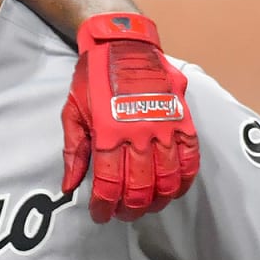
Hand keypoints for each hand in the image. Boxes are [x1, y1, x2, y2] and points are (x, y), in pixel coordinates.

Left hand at [61, 13, 199, 222]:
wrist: (124, 45)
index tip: (100, 215)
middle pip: (139, 187)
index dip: (104, 206)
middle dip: (130, 209)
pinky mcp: (183, 120)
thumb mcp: (72, 111)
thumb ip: (73, 151)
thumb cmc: (95, 79)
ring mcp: (164, 127)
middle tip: (122, 215)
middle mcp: (138, 133)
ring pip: (167, 179)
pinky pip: (190, 159)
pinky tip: (175, 190)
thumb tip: (69, 187)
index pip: (108, 183)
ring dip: (157, 200)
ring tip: (146, 207)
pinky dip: (184, 180)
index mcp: (107, 132)